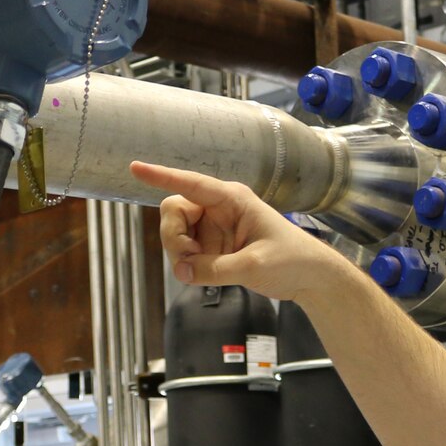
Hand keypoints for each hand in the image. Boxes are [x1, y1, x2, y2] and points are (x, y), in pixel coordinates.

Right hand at [129, 160, 356, 305]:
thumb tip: (183, 272)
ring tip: (199, 272)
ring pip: (176, 233)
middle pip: (174, 211)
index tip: (136, 167)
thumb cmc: (291, 260)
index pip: (191, 184)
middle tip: (187, 262)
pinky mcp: (214, 248)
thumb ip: (214, 269)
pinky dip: (187, 266)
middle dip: (173, 236)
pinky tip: (203, 275)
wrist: (310, 278)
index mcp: (232, 199)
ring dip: (179, 254)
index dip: (162, 176)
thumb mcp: (253, 265)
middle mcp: (219, 209)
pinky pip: (185, 253)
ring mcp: (214, 229)